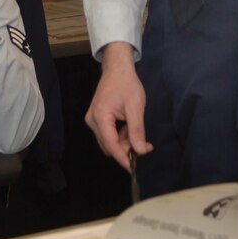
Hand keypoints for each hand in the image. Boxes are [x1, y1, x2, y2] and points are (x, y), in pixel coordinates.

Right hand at [84, 42, 152, 170]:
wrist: (117, 69)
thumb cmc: (127, 85)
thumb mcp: (136, 108)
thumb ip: (137, 131)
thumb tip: (140, 151)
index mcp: (100, 117)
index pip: (111, 144)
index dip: (122, 158)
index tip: (134, 169)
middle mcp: (92, 121)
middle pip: (109, 145)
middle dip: (126, 149)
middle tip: (145, 145)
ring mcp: (93, 120)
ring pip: (109, 141)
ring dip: (124, 142)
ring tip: (138, 133)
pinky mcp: (96, 119)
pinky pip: (108, 134)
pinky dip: (120, 136)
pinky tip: (129, 128)